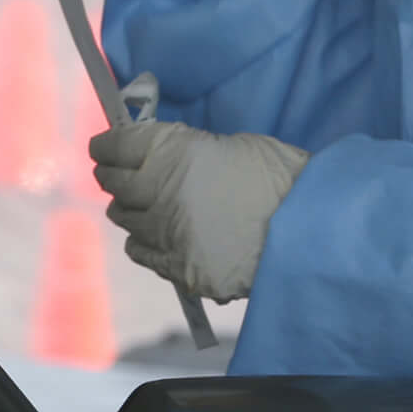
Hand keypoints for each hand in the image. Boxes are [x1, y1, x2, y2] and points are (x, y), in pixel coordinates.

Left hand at [90, 115, 306, 301]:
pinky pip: (142, 251)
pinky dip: (143, 242)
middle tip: (115, 174)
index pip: (115, 145)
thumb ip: (190, 151)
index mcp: (170, 150)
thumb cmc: (280, 177)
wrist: (309, 227)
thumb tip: (167, 156)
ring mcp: (165, 231)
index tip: (104, 145)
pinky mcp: (177, 267)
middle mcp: (157, 189)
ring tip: (141, 207)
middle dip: (112, 175)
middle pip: (113, 182)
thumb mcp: (233, 146)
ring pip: (124, 218)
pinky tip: (153, 237)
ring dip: (129, 209)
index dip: (106, 144)